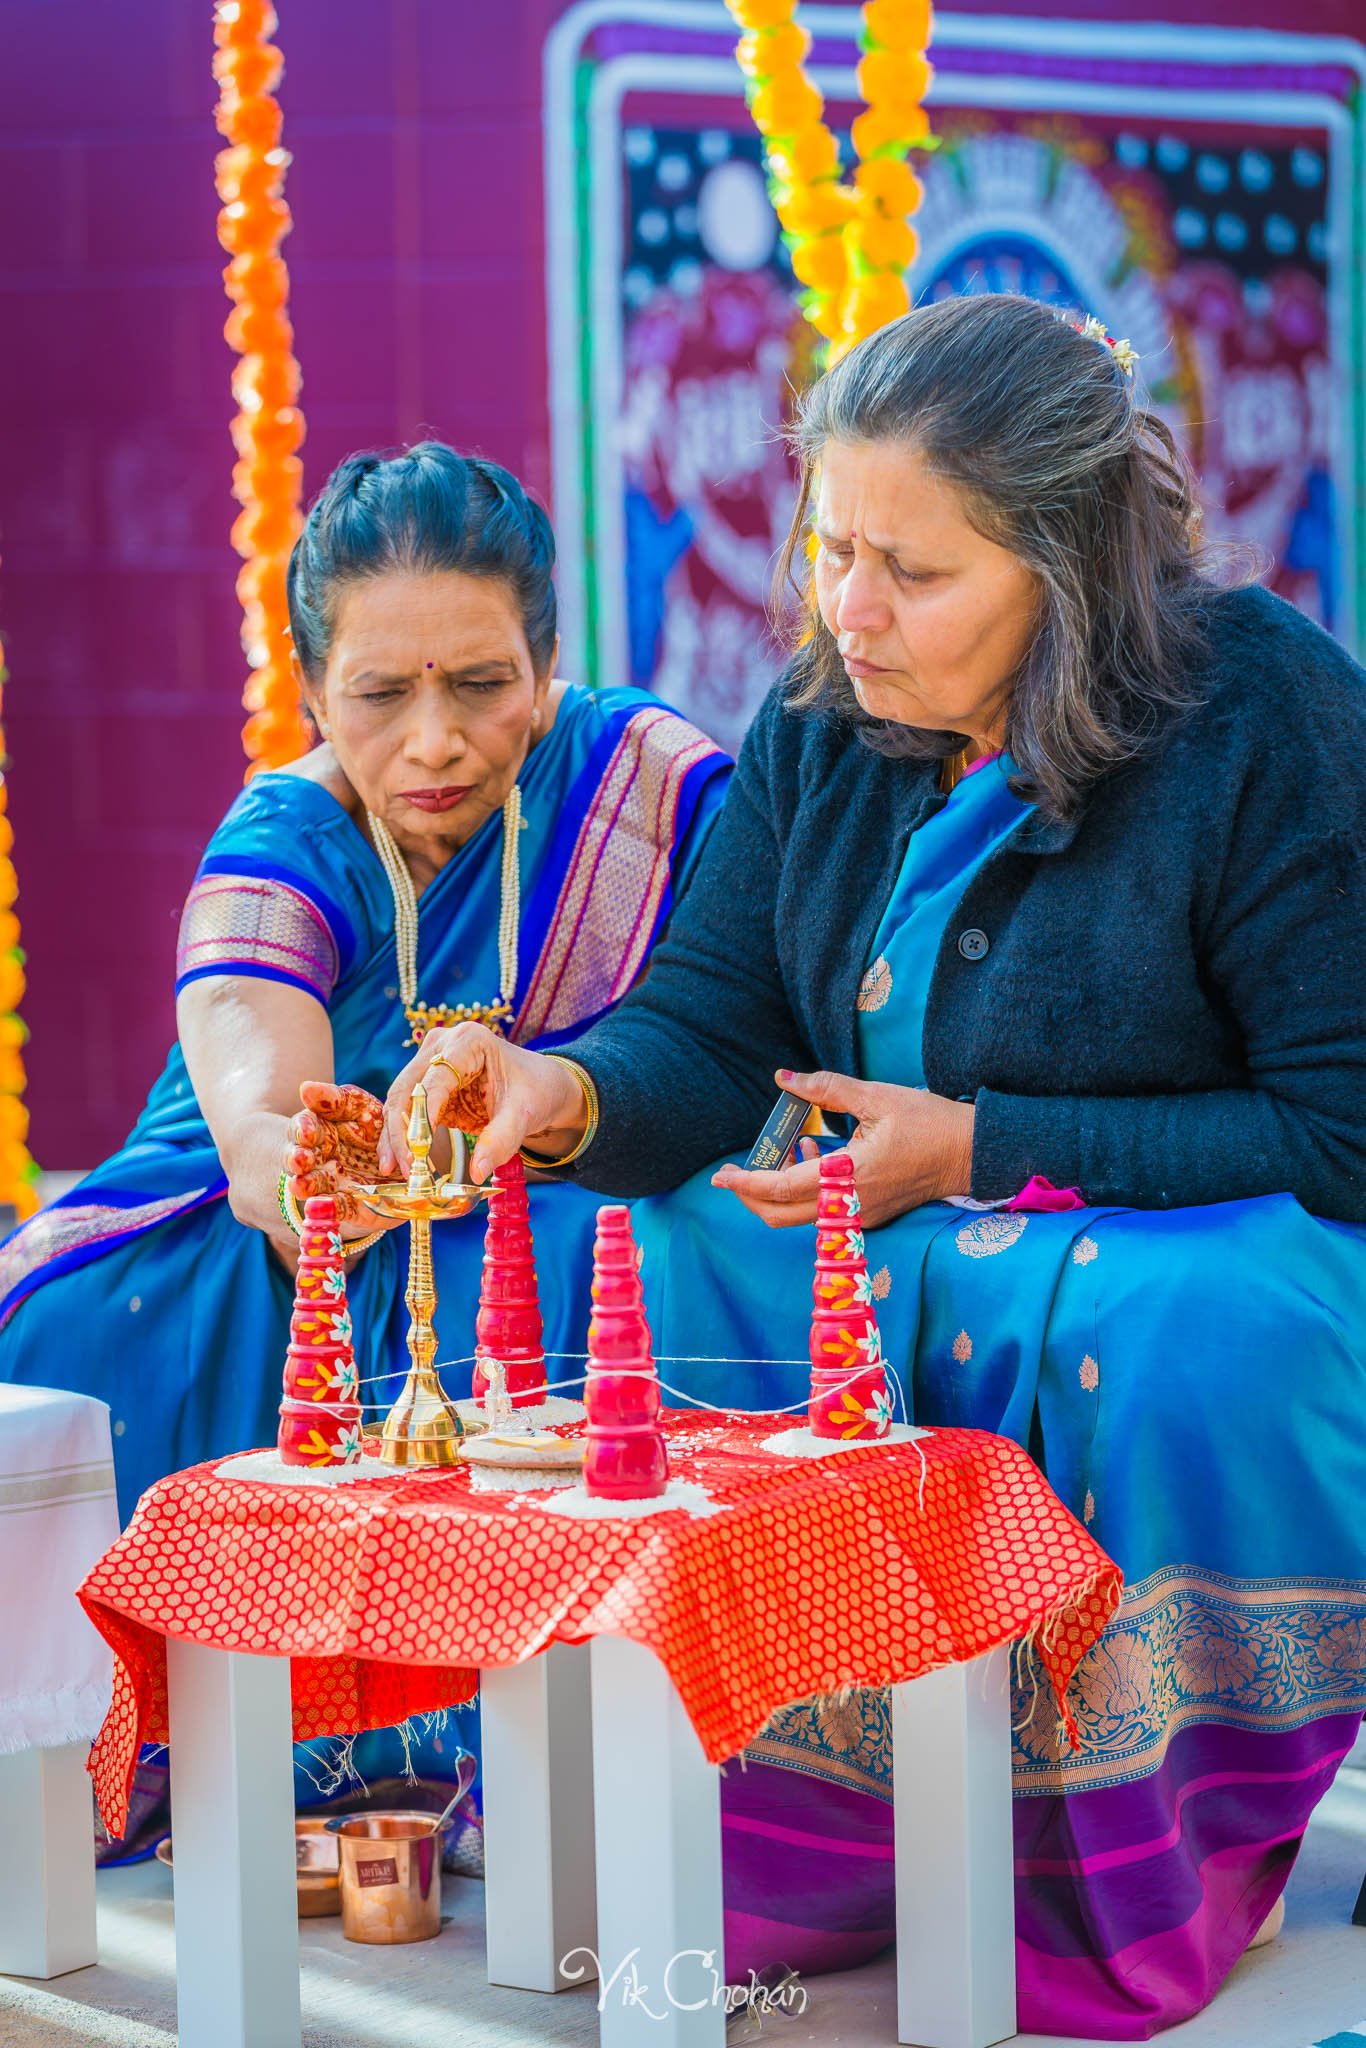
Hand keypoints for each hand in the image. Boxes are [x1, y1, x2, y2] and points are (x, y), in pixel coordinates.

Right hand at [284, 1081, 399, 1233]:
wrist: (406, 1165)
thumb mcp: (361, 1108)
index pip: (303, 1126)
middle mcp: (319, 1158)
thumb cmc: (376, 1129)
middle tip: (301, 1160)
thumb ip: (335, 1099)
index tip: (307, 1132)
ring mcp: (331, 1184)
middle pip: (298, 1158)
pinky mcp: (346, 1206)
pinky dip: (326, 1209)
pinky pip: (334, 1209)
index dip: (302, 1129)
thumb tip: (305, 1087)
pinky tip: (319, 1207)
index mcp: (320, 1131)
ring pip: (310, 1185)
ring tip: (300, 1186)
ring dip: (304, 1186)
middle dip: (296, 1159)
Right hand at [380, 1024, 585, 1182]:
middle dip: (402, 1131)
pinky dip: (402, 1136)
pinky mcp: (427, 1085)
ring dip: (395, 1136)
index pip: (435, 1079)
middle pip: (407, 1088)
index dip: (423, 1114)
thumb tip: (477, 1171)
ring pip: (400, 1100)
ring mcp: (430, 1062)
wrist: (540, 1085)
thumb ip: (501, 1139)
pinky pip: (407, 1111)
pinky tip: (395, 1162)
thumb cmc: (534, 1090)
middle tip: (405, 1168)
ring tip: (394, 1170)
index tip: (418, 1149)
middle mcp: (442, 1045)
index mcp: (469, 1040)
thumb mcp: (524, 1113)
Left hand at [710, 1067, 975, 1228]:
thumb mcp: (877, 1097)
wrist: (971, 1153)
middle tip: (738, 1169)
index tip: (721, 1175)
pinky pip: (822, 1212)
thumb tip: (784, 1077)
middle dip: (752, 1195)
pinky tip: (816, 1155)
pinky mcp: (869, 1215)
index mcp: (850, 1176)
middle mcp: (851, 1205)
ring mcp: (860, 1216)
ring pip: (800, 1218)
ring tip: (792, 1148)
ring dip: (780, 1191)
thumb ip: (826, 1088)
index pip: (782, 1189)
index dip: (747, 1183)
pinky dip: (804, 1190)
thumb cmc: (930, 1123)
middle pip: (782, 1215)